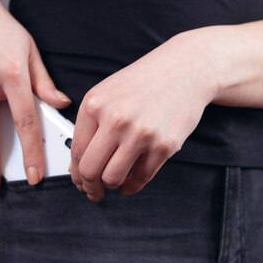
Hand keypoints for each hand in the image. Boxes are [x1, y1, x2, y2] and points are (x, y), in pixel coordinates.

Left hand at [69, 32, 219, 201]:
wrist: (185, 70)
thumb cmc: (146, 82)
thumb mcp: (108, 94)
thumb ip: (91, 125)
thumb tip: (78, 165)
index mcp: (95, 104)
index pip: (76, 151)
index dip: (76, 173)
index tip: (80, 181)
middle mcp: (115, 119)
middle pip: (90, 169)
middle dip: (90, 187)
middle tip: (93, 192)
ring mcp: (140, 134)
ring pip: (113, 178)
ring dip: (111, 187)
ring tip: (114, 184)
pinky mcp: (164, 145)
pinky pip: (141, 178)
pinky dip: (132, 186)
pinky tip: (130, 182)